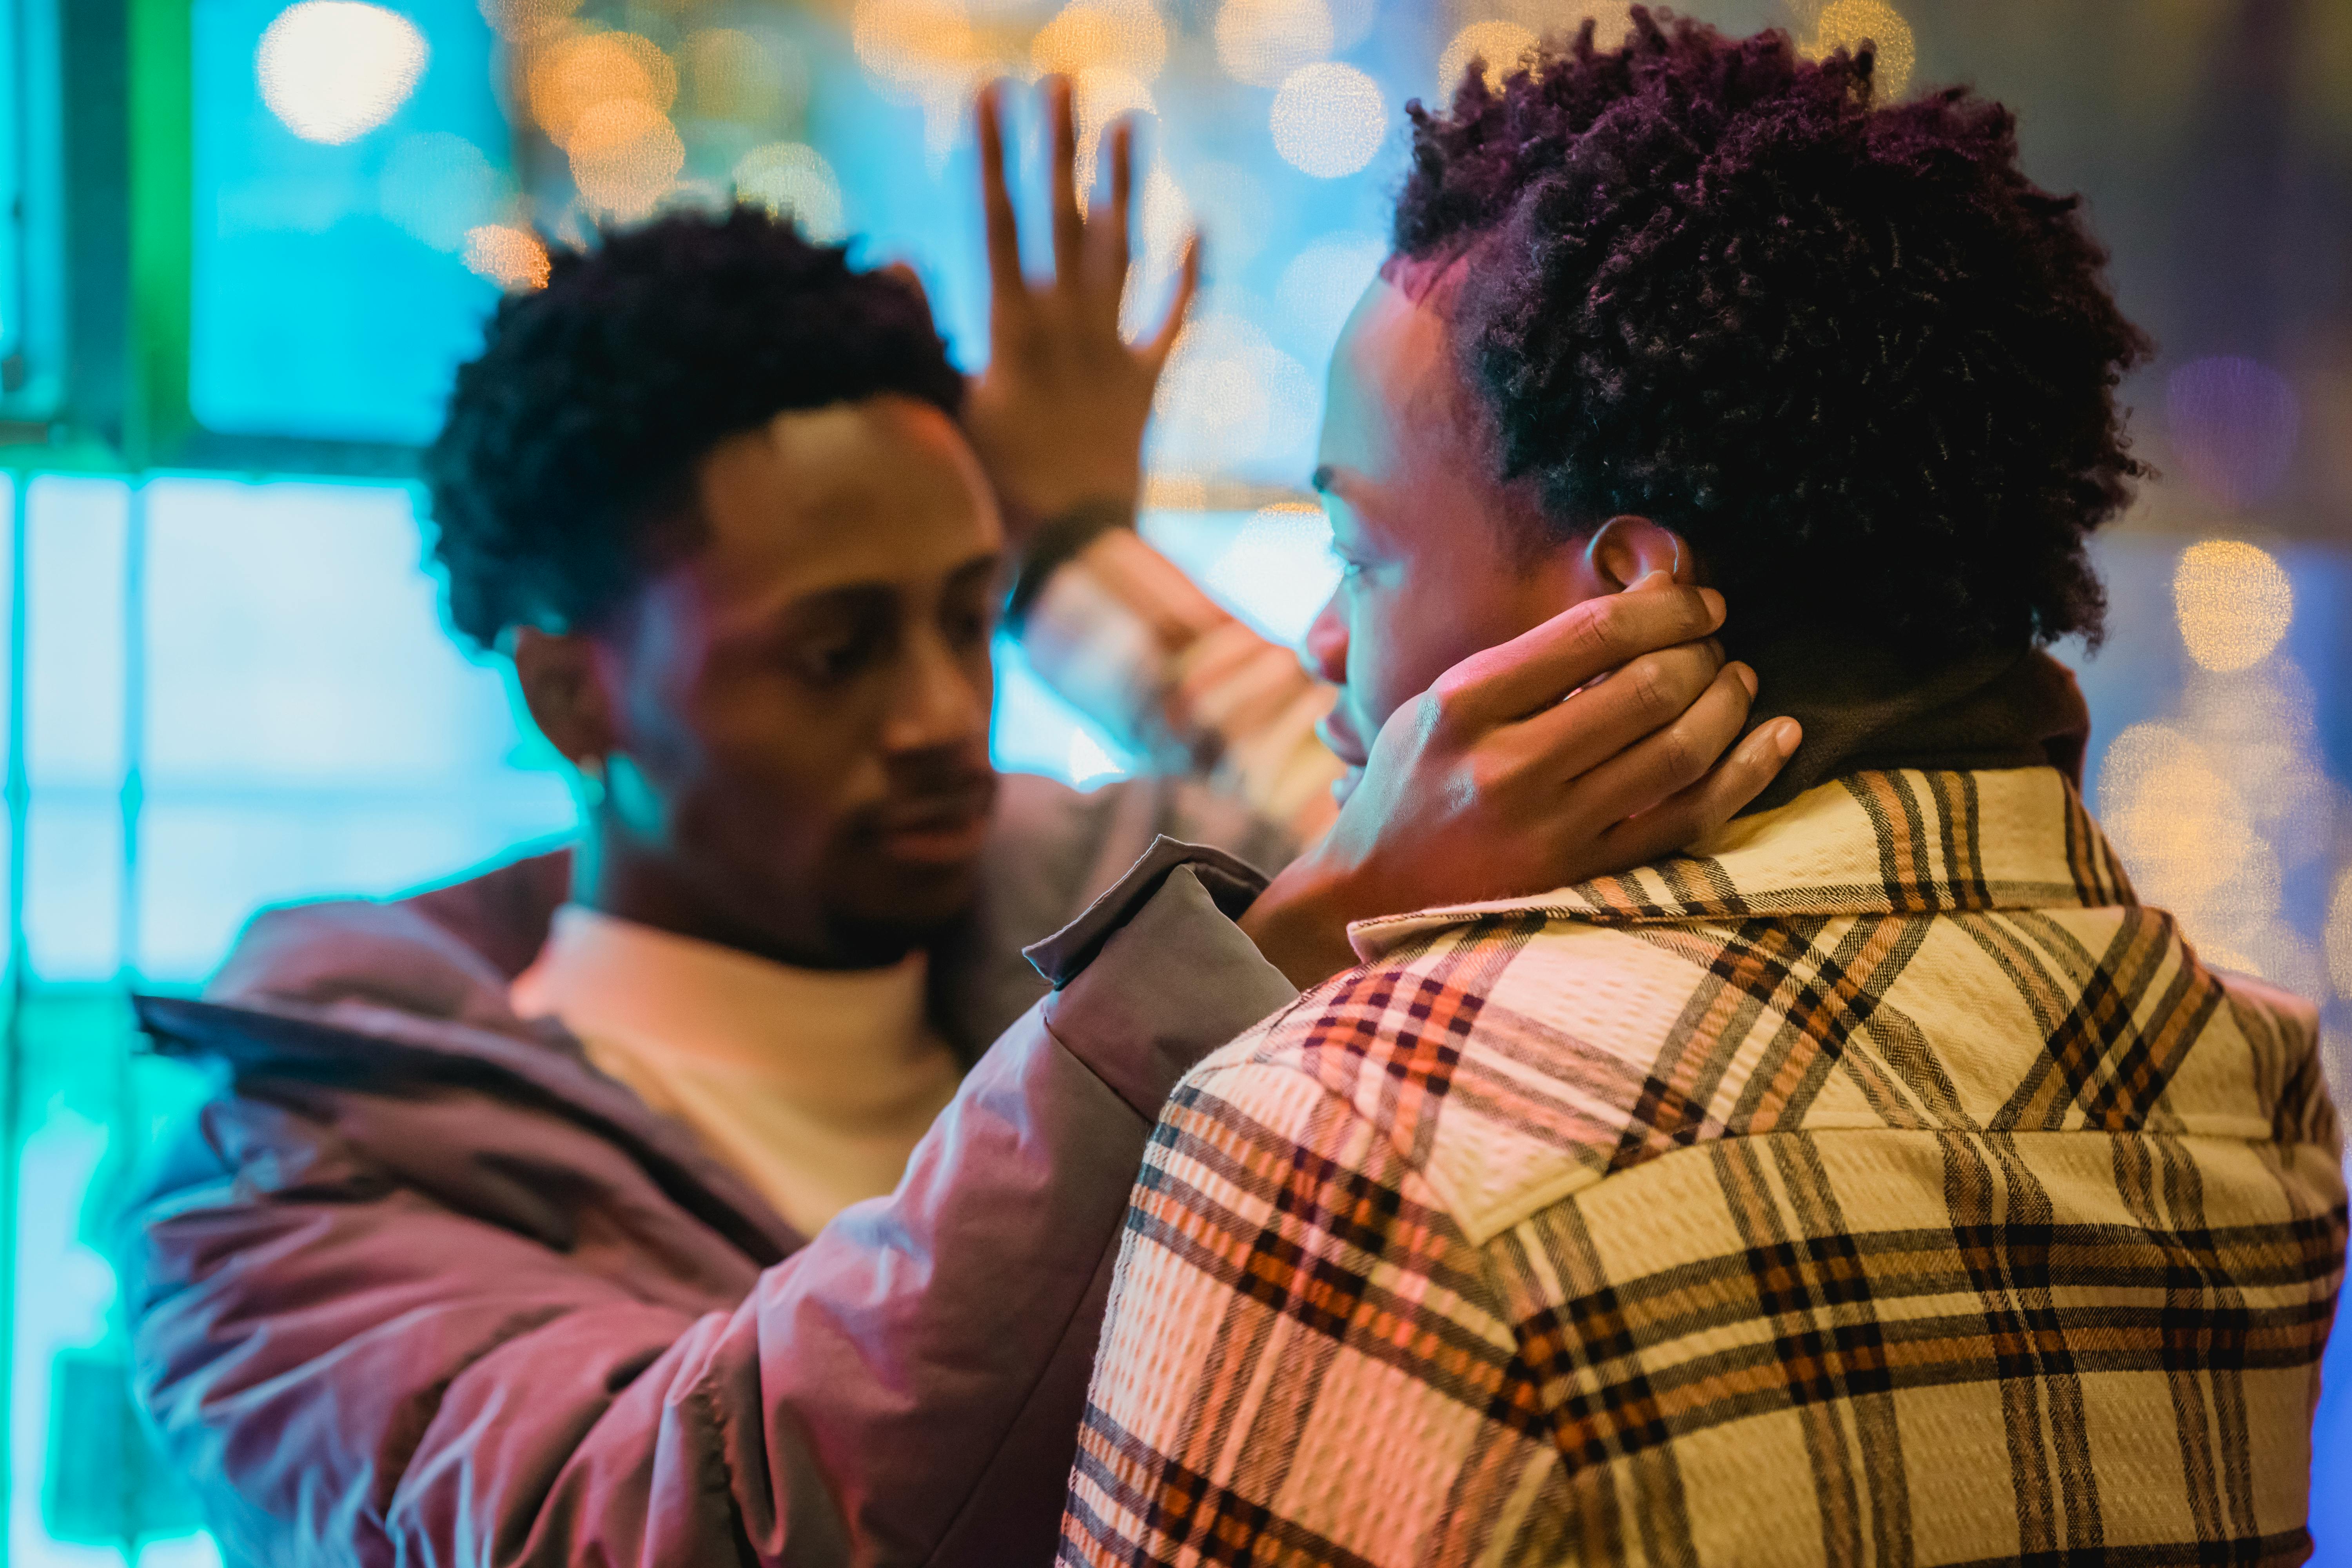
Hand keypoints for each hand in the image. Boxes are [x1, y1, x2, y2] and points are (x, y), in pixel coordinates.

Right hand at [965, 78, 1199, 541]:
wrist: (1068, 558)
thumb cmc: (989, 496)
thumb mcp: (942, 412)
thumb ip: (924, 332)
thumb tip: (900, 256)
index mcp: (1012, 331)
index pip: (998, 222)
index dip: (995, 155)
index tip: (991, 92)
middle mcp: (1068, 329)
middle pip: (1063, 218)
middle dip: (1058, 145)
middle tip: (1060, 77)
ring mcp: (1112, 353)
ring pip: (1123, 252)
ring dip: (1126, 186)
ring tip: (1130, 121)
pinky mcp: (1146, 386)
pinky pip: (1175, 322)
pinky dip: (1188, 275)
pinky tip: (1197, 222)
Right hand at [1238, 578, 1802, 987]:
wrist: (1373, 894)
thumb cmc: (1412, 784)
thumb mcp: (1438, 703)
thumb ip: (1524, 666)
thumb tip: (1639, 617)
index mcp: (1465, 706)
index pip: (1595, 633)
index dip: (1666, 607)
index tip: (1695, 601)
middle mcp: (1509, 768)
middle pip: (1649, 687)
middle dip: (1702, 651)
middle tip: (1712, 643)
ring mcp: (1551, 830)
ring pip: (1681, 750)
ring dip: (1728, 703)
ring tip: (1736, 681)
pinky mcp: (1585, 878)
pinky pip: (1692, 819)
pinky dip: (1748, 773)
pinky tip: (1777, 737)